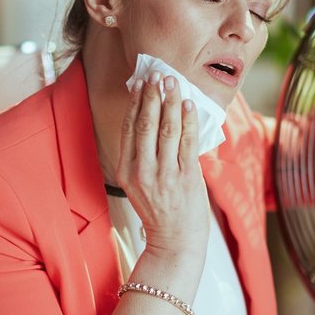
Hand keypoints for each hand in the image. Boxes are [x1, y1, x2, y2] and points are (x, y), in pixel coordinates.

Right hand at [115, 71, 208, 258]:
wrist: (176, 241)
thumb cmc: (160, 211)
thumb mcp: (140, 184)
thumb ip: (143, 156)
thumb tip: (153, 118)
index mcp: (126, 171)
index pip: (129, 129)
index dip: (135, 103)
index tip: (140, 82)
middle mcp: (142, 172)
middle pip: (146, 124)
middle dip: (152, 95)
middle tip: (157, 74)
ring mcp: (164, 175)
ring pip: (167, 129)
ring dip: (170, 101)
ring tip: (173, 82)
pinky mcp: (186, 178)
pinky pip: (187, 142)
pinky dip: (188, 120)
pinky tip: (188, 104)